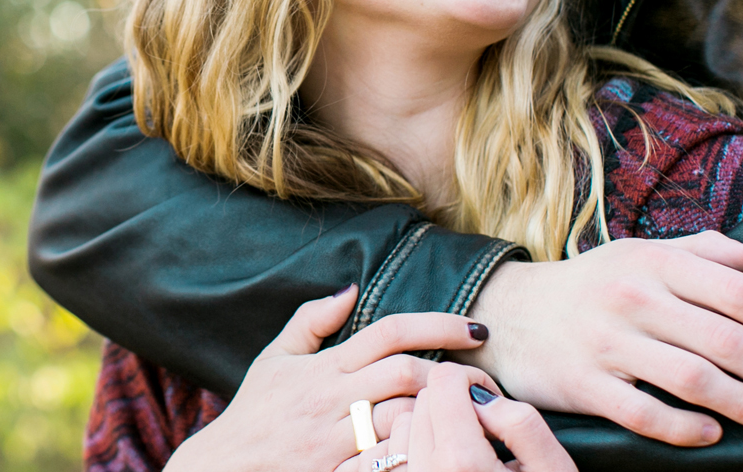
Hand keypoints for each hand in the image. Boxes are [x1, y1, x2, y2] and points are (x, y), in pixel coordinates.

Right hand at [165, 286, 497, 471]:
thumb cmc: (253, 414)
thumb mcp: (275, 358)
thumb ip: (312, 320)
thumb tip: (352, 288)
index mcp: (326, 366)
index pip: (391, 331)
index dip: (438, 324)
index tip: (476, 328)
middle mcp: (333, 399)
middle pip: (406, 374)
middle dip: (454, 373)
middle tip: (489, 376)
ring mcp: (334, 442)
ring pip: (402, 419)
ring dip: (442, 414)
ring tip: (478, 411)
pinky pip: (385, 464)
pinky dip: (415, 453)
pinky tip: (442, 449)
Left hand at [349, 363, 576, 471]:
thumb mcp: (551, 467)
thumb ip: (520, 421)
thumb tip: (482, 397)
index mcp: (462, 461)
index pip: (444, 380)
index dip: (471, 379)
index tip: (489, 400)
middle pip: (424, 399)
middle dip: (453, 401)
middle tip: (482, 427)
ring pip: (406, 424)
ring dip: (432, 425)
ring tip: (463, 449)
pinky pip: (395, 455)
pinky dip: (417, 449)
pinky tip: (445, 465)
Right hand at [455, 232, 742, 445]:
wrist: (514, 312)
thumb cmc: (593, 283)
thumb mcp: (641, 253)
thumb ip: (702, 251)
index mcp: (653, 262)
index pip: (736, 292)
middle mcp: (634, 297)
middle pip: (724, 341)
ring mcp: (608, 342)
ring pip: (694, 380)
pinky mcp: (586, 384)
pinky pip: (646, 414)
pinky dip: (687, 428)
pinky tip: (715, 436)